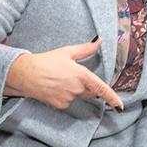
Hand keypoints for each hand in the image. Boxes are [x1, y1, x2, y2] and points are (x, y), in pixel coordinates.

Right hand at [4, 38, 123, 110]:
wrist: (27, 74)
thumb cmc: (46, 61)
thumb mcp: (67, 52)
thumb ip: (86, 48)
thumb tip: (99, 41)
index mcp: (81, 75)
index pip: (101, 88)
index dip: (112, 97)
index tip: (120, 105)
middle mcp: (76, 89)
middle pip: (89, 91)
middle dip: (85, 85)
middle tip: (70, 75)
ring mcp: (69, 98)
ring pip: (78, 96)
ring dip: (74, 90)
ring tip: (59, 79)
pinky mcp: (61, 105)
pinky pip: (69, 101)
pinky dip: (65, 95)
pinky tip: (55, 87)